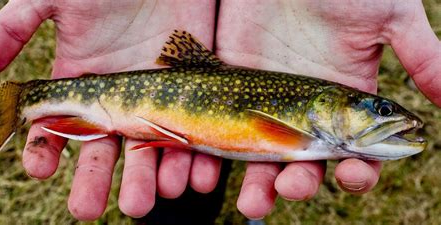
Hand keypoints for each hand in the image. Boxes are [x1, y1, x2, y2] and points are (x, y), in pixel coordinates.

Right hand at [0, 0, 218, 219]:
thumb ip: (14, 29)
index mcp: (83, 83)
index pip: (57, 126)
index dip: (44, 148)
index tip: (38, 169)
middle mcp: (117, 100)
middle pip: (103, 150)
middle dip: (94, 182)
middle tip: (86, 210)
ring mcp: (155, 102)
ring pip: (148, 150)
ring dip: (144, 179)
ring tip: (143, 202)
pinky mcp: (191, 98)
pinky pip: (190, 135)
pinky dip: (191, 160)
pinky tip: (188, 179)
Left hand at [217, 0, 439, 218]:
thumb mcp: (389, 16)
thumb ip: (421, 55)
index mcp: (346, 101)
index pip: (356, 151)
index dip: (359, 169)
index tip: (353, 174)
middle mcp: (307, 111)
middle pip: (305, 163)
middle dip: (299, 183)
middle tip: (290, 188)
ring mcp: (268, 103)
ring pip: (263, 156)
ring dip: (257, 184)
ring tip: (251, 204)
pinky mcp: (235, 88)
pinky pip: (226, 128)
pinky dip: (218, 154)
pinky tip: (212, 172)